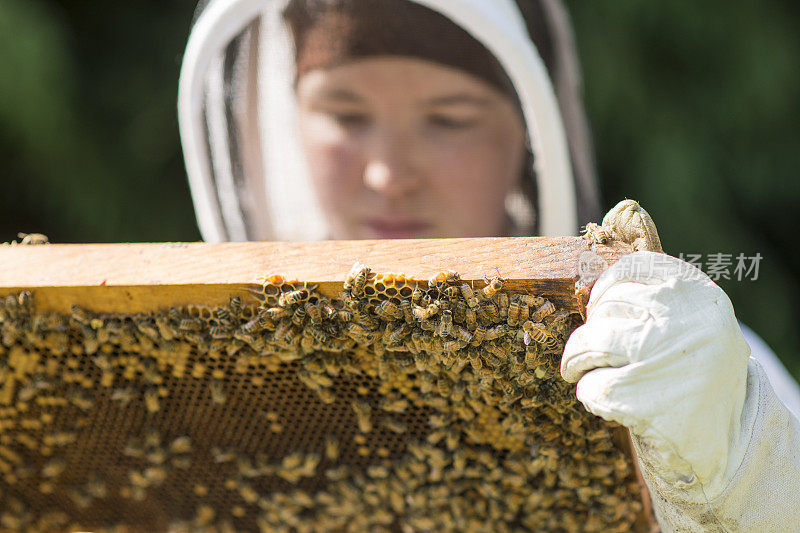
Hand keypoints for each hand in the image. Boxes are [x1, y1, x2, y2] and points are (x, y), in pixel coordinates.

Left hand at [561, 251, 751, 501]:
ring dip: (580, 362)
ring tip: (589, 373)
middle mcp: (688, 323)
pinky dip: (590, 394)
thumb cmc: (694, 376)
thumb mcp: (692, 327)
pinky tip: (611, 403)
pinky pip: (592, 387)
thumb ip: (651, 300)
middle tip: (592, 353)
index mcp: (701, 297)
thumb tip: (583, 280)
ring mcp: (668, 362)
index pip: (634, 268)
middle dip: (591, 332)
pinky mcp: (646, 403)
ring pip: (591, 344)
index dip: (607, 287)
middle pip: (605, 308)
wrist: (730, 446)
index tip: (600, 307)